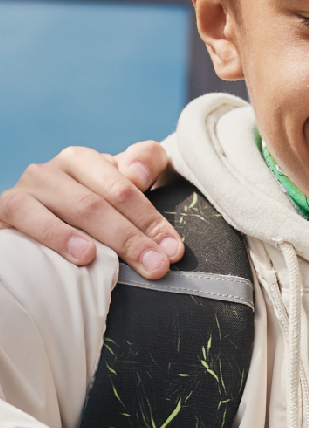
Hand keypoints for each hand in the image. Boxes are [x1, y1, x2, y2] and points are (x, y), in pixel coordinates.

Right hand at [0, 141, 179, 276]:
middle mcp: (57, 168)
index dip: (153, 219)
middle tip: (158, 266)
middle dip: (136, 235)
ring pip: (78, 206)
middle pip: (106, 199)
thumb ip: (142, 166)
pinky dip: (58, 235)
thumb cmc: (78, 220)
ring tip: (122, 263)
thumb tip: (139, 174)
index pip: (128, 185)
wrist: (26, 234)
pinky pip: (30, 215)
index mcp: (85, 161)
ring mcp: (31, 186)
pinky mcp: (6, 206)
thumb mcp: (113, 192)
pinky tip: (82, 255)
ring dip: (106, 237)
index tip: (173, 250)